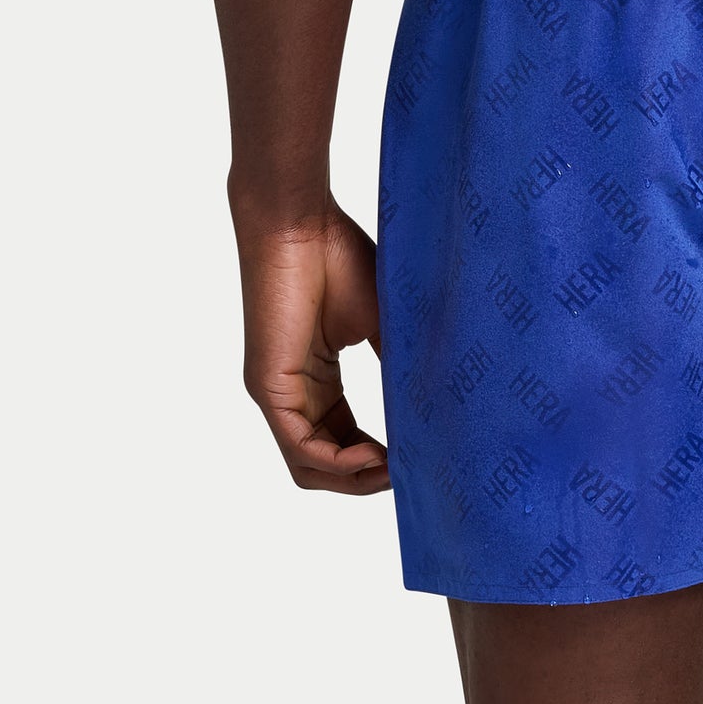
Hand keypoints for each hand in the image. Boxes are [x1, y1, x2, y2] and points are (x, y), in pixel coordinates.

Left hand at [234, 204, 388, 493]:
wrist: (301, 222)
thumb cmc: (338, 258)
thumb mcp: (384, 326)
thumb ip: (400, 373)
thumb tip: (435, 412)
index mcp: (318, 382)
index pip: (345, 443)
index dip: (380, 462)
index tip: (417, 461)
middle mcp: (293, 395)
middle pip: (326, 468)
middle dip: (368, 481)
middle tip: (409, 471)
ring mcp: (277, 395)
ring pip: (310, 469)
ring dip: (355, 481)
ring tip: (395, 468)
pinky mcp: (267, 388)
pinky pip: (300, 449)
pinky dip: (338, 464)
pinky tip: (373, 457)